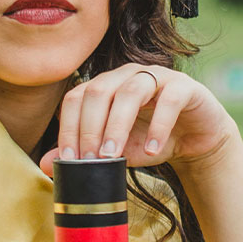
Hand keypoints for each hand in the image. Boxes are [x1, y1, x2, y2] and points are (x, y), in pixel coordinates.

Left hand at [39, 63, 237, 176]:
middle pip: (99, 91)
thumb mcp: (115, 153)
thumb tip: (47, 165)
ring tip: (114, 156)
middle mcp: (127, 76)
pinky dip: (159, 126)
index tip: (68, 158)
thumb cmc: (150, 141)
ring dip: (118, 126)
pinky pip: (169, 100)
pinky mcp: (184, 87)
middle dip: (90, 127)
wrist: (195, 141)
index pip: (76, 97)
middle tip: (90, 160)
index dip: (69, 126)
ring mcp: (156, 77)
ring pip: (130, 92)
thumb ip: (84, 156)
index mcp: (105, 86)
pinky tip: (153, 150)